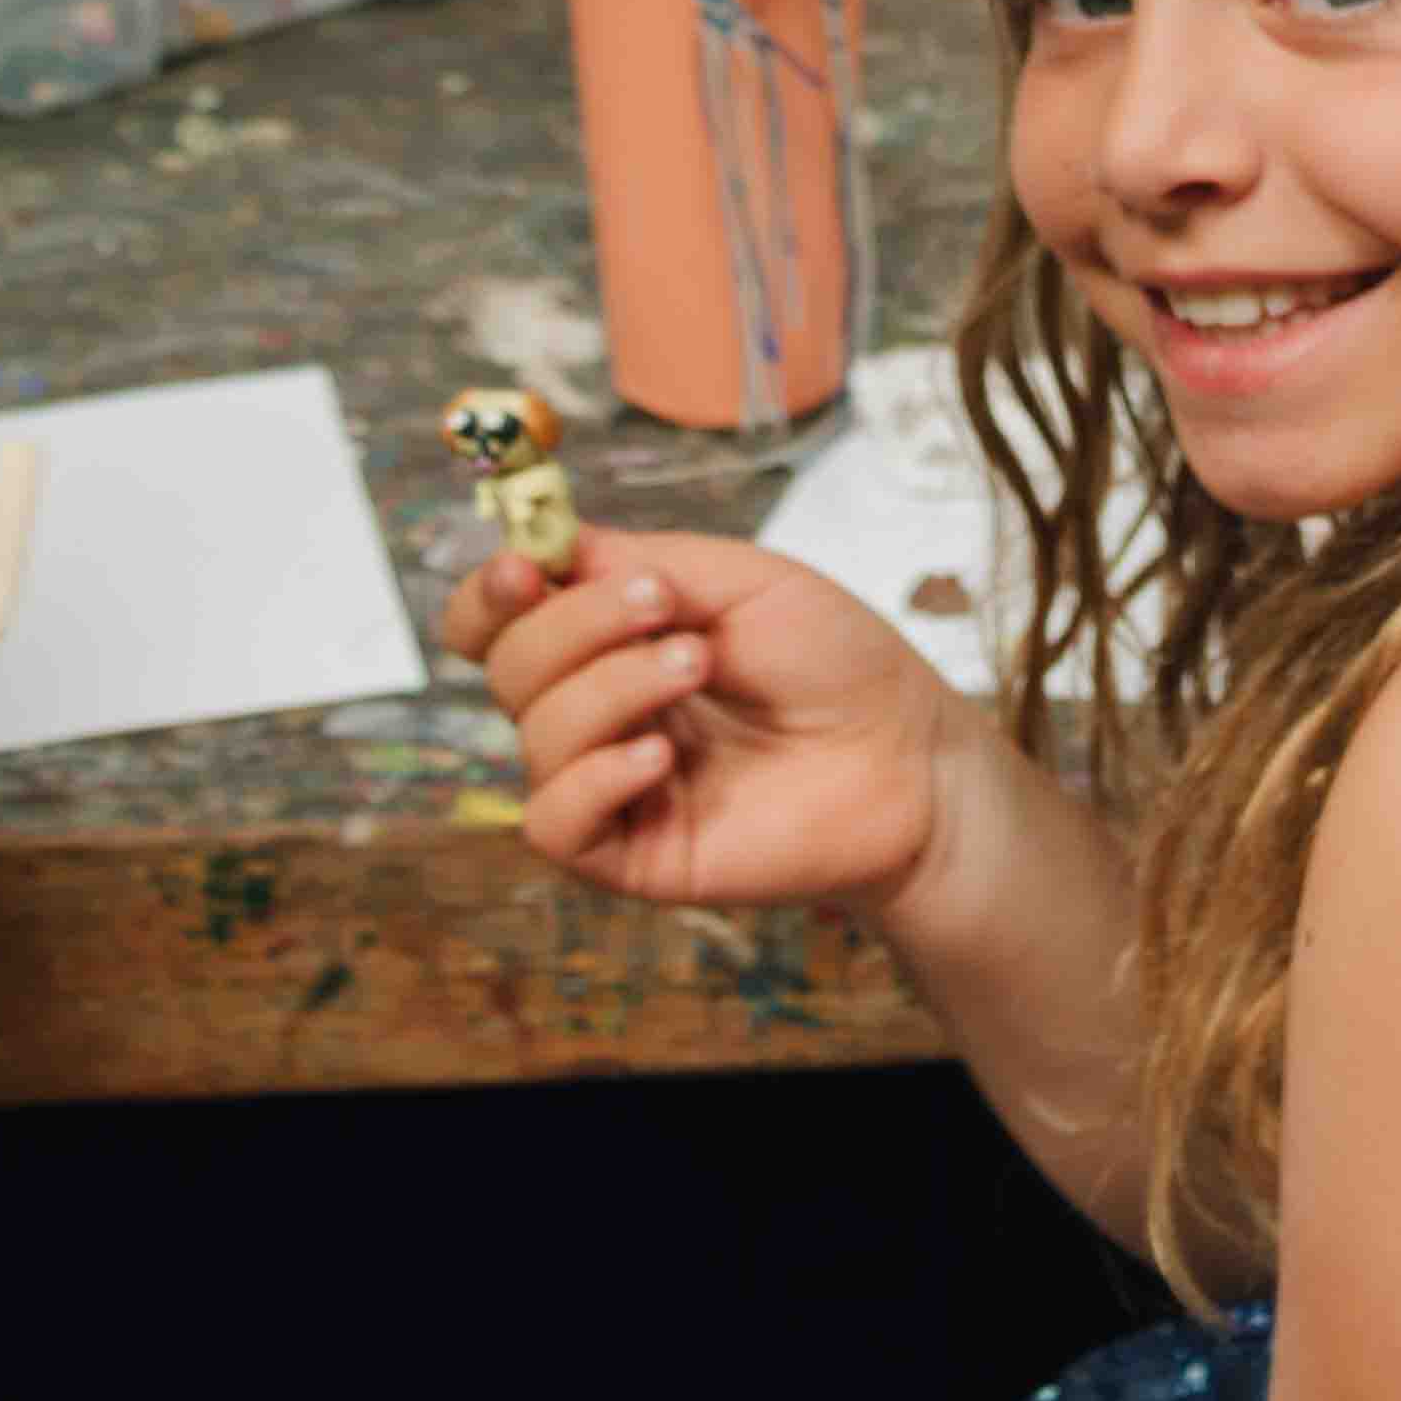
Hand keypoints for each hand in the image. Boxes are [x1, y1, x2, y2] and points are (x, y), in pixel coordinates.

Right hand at [446, 532, 966, 915]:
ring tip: (698, 666)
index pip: (497, 621)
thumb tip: (546, 545)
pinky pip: (553, 822)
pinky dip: (595, 778)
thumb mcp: (742, 579)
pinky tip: (662, 757)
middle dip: (574, 624)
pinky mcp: (629, 855)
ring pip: (534, 735)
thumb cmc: (838, 662)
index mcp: (609, 641)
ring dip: (610, 687)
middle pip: (507, 668)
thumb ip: (636, 561)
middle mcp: (597, 711)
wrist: (909, 753)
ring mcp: (610, 784)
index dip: (490, 594)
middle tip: (666, 608)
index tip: (526, 567)